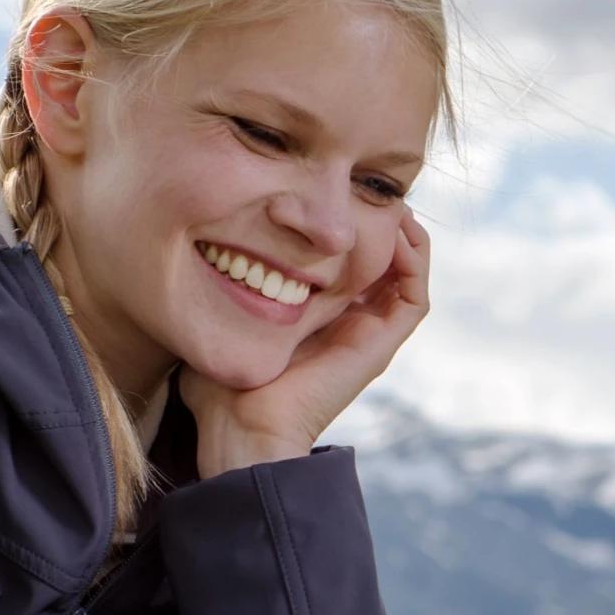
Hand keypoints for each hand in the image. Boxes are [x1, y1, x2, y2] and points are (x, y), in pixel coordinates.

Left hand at [183, 207, 429, 476]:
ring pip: (408, 274)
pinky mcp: (379, 347)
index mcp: (318, 316)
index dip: (349, 223)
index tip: (332, 191)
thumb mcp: (219, 317)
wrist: (239, 427)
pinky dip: (414, 262)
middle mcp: (350, 323)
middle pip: (384, 261)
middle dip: (380, 220)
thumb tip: (200, 242)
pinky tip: (394, 233)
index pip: (349, 260)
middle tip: (365, 186)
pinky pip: (414, 298)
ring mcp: (369, 335)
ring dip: (405, 236)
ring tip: (389, 202)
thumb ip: (221, 285)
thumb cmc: (219, 383)